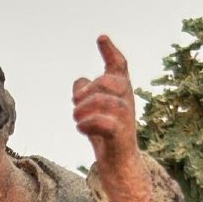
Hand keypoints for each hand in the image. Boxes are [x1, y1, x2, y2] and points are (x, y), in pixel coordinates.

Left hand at [73, 35, 151, 201]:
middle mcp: (127, 102)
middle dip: (91, 88)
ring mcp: (126, 119)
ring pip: (106, 102)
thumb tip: (80, 81)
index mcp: (121, 93)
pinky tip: (80, 128)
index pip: (120, 66)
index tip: (100, 37)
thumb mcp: (93, 110)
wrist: (119, 164)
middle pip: (111, 82)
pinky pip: (104, 124)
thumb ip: (85, 93)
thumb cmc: (105, 134)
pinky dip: (88, 124)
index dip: (111, 52)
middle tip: (76, 102)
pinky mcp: (120, 137)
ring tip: (76, 117)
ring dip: (85, 108)